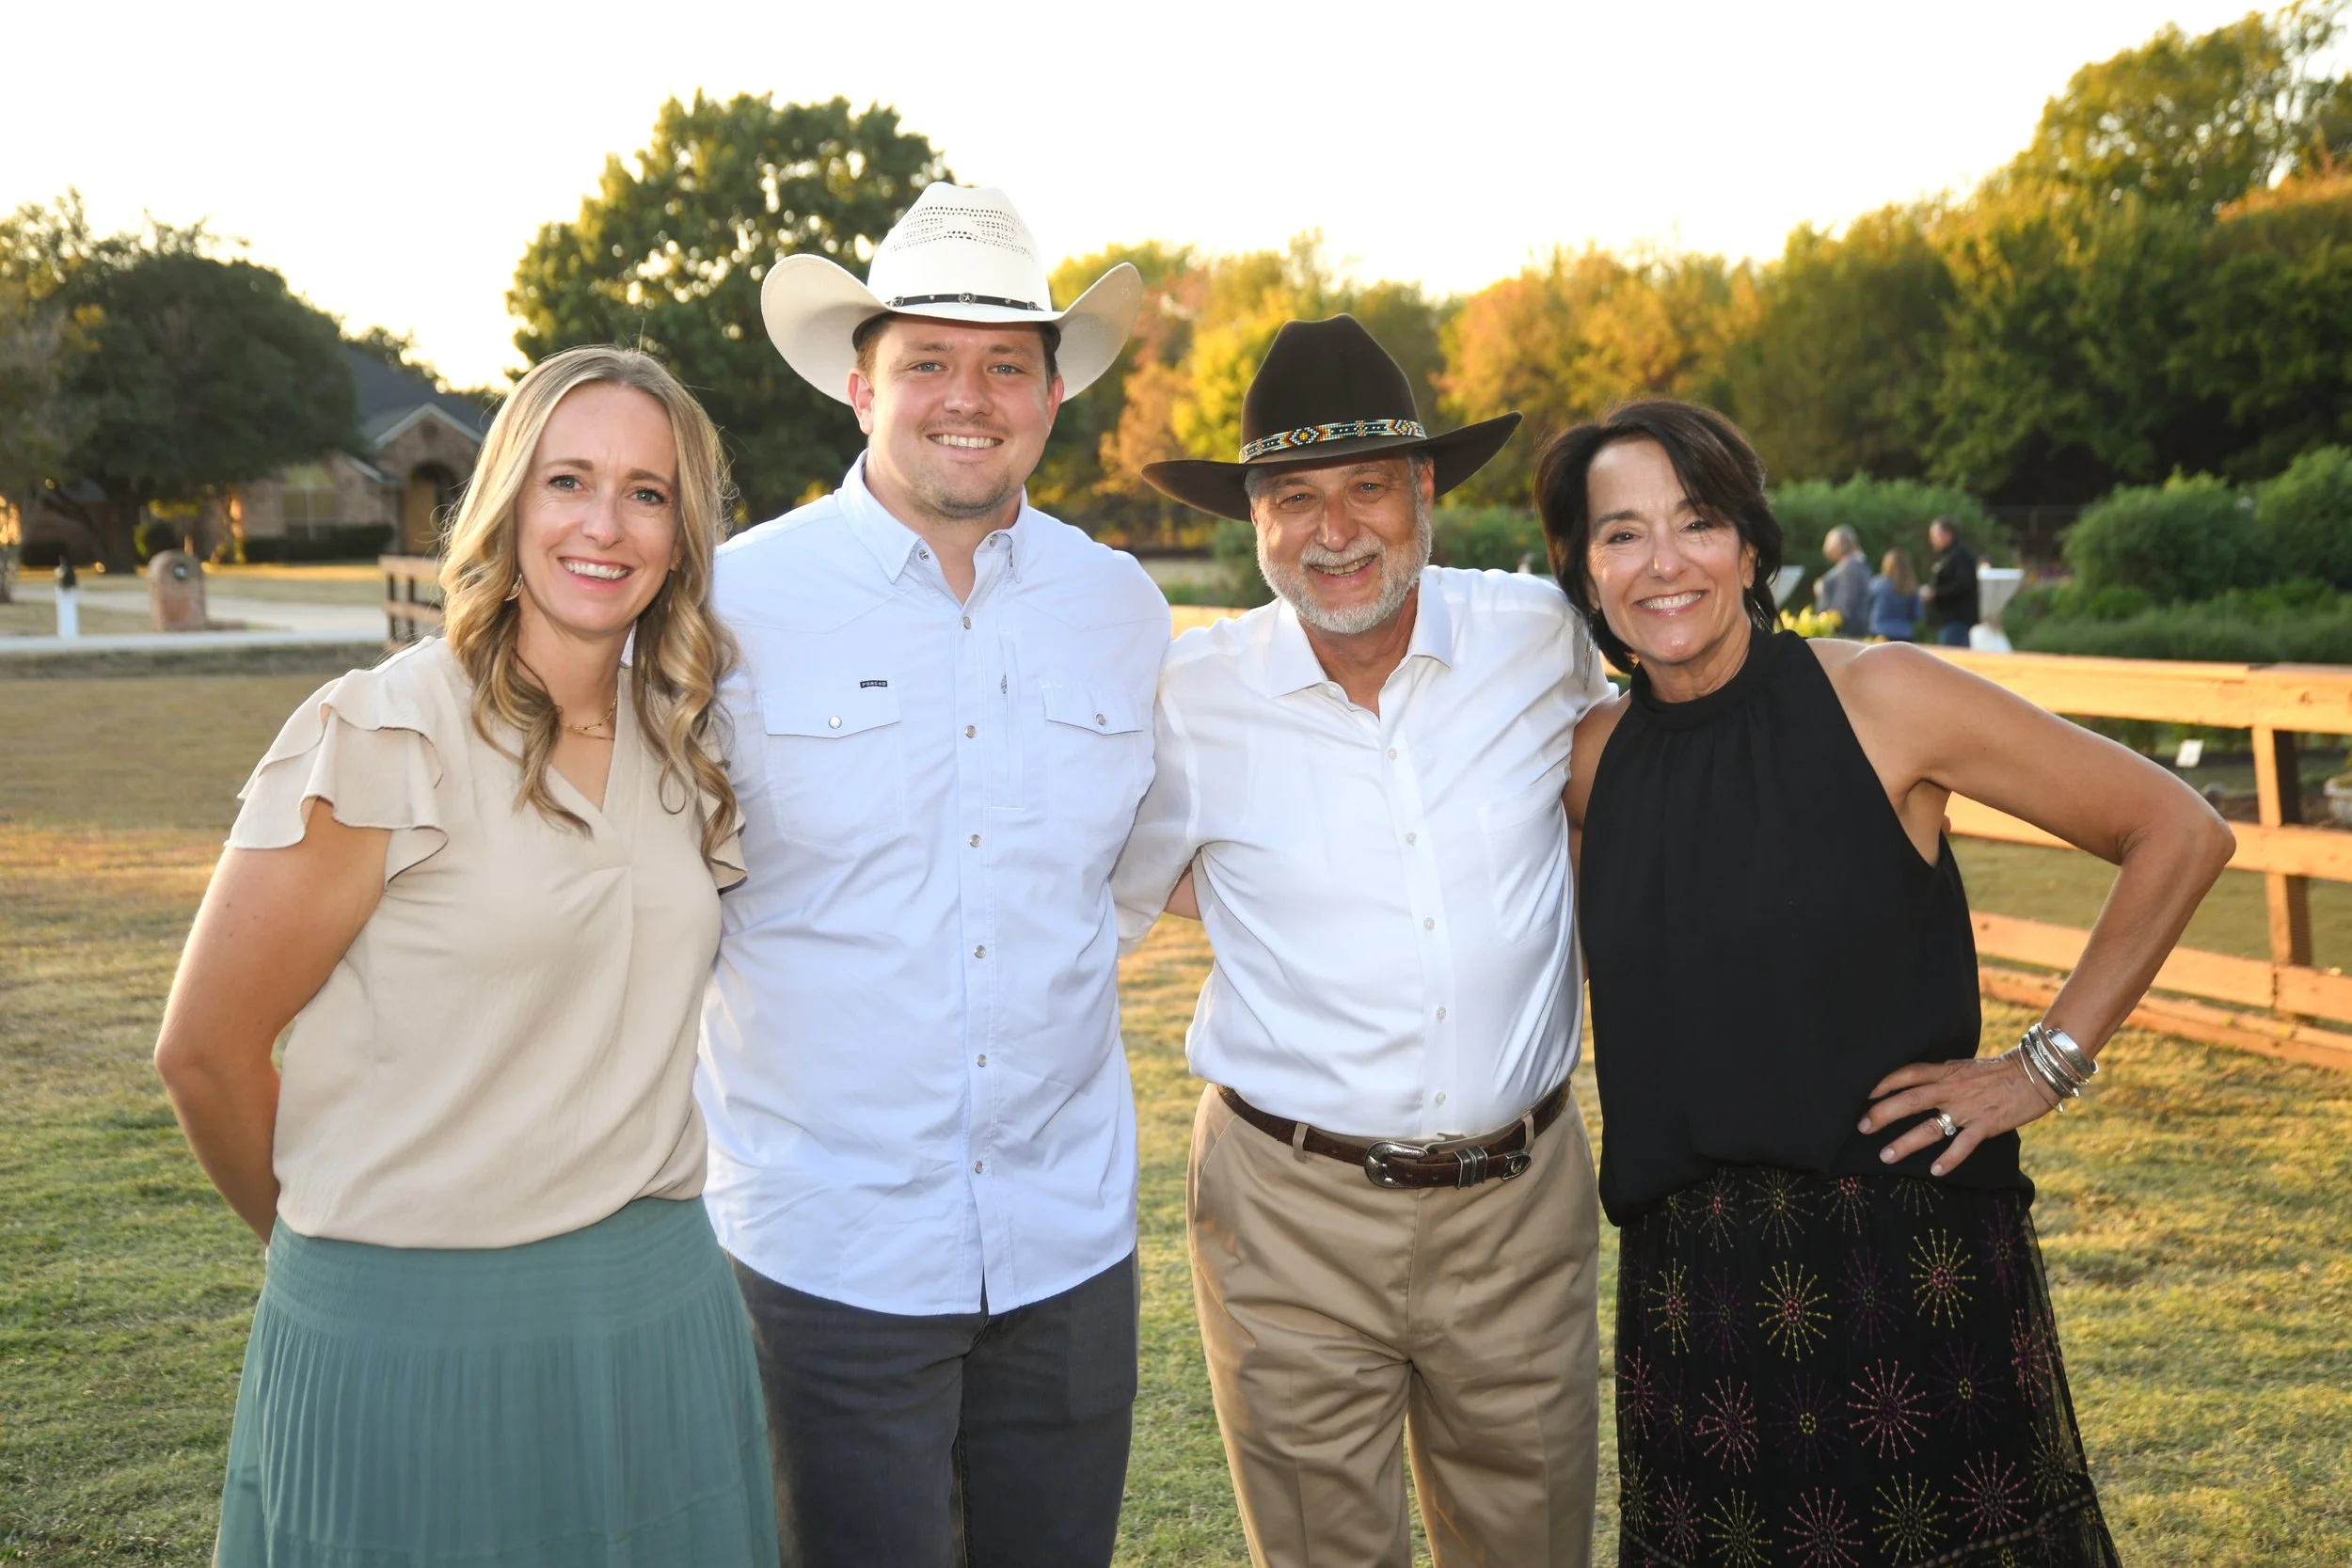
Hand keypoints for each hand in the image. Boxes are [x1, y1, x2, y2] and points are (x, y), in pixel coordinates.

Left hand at [1858, 1053, 2054, 1175]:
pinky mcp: (1986, 1124)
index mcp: (1945, 1073)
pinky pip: (1964, 1144)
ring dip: (1906, 1142)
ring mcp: (1968, 1108)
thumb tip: (1916, 1086)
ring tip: (1886, 1156)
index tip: (1862, 1093)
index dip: (1884, 1082)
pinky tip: (1936, 1171)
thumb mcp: (1964, 1068)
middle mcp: (1952, 1089)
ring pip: (1931, 1126)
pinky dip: (1950, 1158)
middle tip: (1861, 1127)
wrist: (2037, 1072)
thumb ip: (1941, 1077)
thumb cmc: (1998, 1072)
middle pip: (1910, 1100)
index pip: (1908, 1073)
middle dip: (1883, 1113)